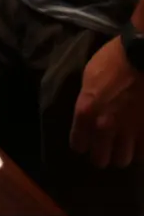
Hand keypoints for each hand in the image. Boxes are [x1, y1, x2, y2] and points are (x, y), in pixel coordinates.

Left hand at [70, 36, 143, 167]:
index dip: (82, 143)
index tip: (86, 141)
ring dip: (123, 153)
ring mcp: (129, 132)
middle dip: (102, 154)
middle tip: (106, 146)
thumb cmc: (113, 59)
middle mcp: (105, 127)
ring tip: (124, 145)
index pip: (78, 144)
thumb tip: (88, 114)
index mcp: (86, 111)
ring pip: (123, 160)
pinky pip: (142, 154)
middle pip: (100, 159)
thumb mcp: (90, 76)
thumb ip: (88, 100)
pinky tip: (139, 141)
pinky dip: (140, 149)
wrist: (141, 54)